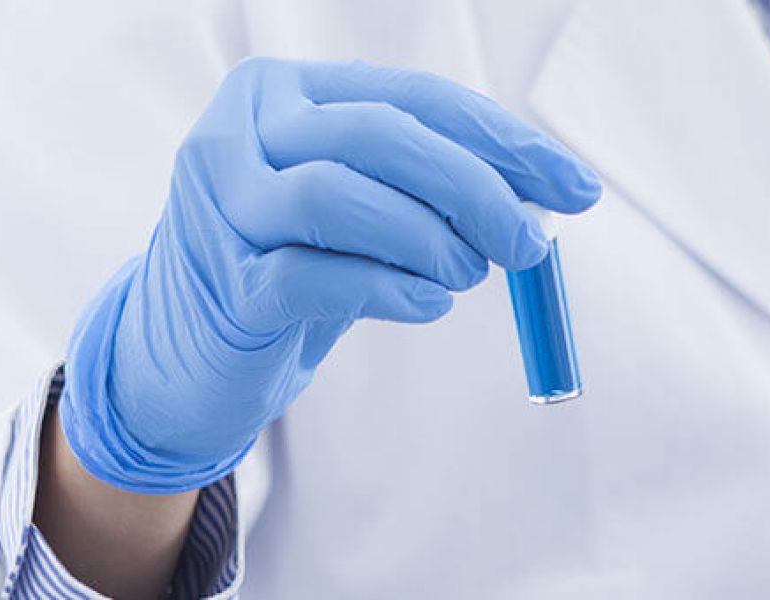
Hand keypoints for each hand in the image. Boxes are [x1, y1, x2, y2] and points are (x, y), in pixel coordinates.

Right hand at [60, 57, 601, 492]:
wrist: (194, 348)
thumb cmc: (293, 262)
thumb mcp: (361, 207)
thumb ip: (432, 186)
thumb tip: (544, 194)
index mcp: (281, 92)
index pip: (411, 98)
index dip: (502, 140)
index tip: (575, 187)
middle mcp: (239, 133)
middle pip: (377, 136)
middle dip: (474, 188)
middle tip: (528, 244)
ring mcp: (220, 207)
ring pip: (336, 196)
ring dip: (427, 238)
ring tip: (469, 276)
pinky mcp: (224, 284)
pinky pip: (313, 276)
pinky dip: (389, 290)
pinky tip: (428, 305)